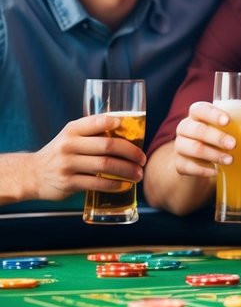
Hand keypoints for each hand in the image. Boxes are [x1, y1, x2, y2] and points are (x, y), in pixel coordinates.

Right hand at [26, 114, 146, 200]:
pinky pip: (97, 183)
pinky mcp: (68, 183)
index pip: (96, 122)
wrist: (32, 174)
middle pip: (107, 146)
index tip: (130, 127)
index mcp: (72, 130)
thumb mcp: (71, 136)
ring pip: (105, 165)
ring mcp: (67, 164)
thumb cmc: (61, 152)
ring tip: (139, 174)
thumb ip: (92, 132)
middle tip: (143, 159)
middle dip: (131, 152)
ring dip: (127, 170)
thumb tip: (128, 129)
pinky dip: (114, 184)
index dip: (114, 123)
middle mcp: (69, 145)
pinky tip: (124, 185)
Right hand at [171, 101, 240, 177]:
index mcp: (200, 115)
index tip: (228, 120)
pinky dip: (201, 170)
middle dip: (215, 136)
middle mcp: (186, 127)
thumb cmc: (223, 141)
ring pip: (189, 147)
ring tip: (230, 161)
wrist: (202, 163)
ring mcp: (180, 146)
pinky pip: (185, 166)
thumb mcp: (240, 135)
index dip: (211, 113)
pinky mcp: (179, 165)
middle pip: (194, 128)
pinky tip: (215, 173)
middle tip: (235, 145)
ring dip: (211, 154)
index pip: (199, 108)